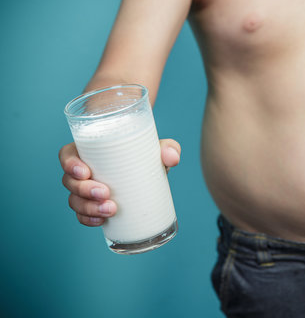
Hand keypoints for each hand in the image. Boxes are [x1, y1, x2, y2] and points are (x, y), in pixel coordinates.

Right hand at [59, 139, 180, 225]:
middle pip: (70, 181)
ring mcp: (86, 190)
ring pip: (74, 200)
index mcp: (89, 151)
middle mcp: (83, 170)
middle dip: (84, 191)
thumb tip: (172, 157)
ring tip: (110, 210)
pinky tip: (100, 222)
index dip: (69, 164)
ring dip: (87, 208)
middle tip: (106, 194)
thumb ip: (168, 148)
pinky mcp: (94, 205)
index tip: (85, 172)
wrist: (148, 169)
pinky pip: (82, 215)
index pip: (67, 155)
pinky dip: (88, 220)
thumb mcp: (156, 147)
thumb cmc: (146, 153)